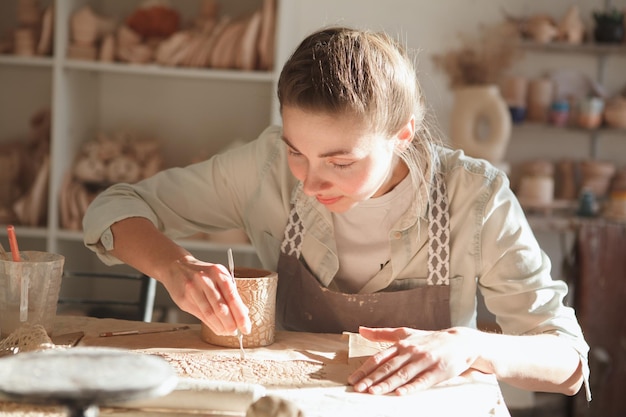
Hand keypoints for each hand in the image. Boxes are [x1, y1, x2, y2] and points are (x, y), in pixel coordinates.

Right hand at [161, 255, 250, 335]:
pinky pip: (200, 315)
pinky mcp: (184, 298)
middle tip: (236, 332)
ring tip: (227, 332)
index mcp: (218, 273)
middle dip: (231, 323)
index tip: (246, 327)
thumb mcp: (218, 277)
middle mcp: (205, 280)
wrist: (176, 266)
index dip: (240, 315)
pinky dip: (211, 324)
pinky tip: (217, 328)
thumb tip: (244, 312)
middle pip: (221, 307)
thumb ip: (230, 293)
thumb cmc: (202, 274)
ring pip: (210, 313)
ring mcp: (193, 288)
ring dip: (220, 326)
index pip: (232, 297)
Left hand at [348, 326, 480, 394]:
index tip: (352, 379)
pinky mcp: (438, 371)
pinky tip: (400, 394)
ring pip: (402, 374)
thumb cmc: (430, 339)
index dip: (365, 369)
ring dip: (387, 384)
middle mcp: (410, 351)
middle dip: (372, 379)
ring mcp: (424, 361)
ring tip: (373, 392)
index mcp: (401, 344)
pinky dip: (411, 387)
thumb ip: (383, 334)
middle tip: (357, 388)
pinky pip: (422, 381)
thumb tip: (361, 330)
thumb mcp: (406, 334)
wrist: (461, 341)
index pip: (379, 358)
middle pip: (388, 367)